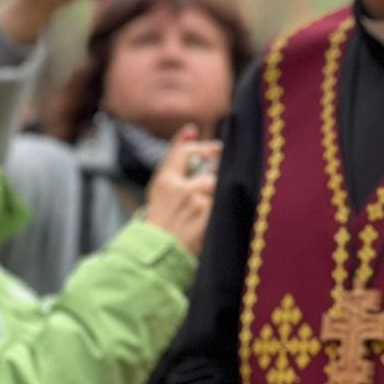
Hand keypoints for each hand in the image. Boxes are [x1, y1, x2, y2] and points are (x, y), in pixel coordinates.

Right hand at [142, 127, 219, 255]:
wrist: (158, 254)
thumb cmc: (160, 225)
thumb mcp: (160, 193)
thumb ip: (176, 164)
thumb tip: (191, 129)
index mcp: (164, 182)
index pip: (184, 153)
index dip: (201, 147)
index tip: (215, 148)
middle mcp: (180, 187)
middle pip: (210, 171)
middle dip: (218, 179)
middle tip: (218, 187)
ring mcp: (196, 200)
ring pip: (218, 188)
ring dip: (219, 198)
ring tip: (210, 213)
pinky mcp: (209, 214)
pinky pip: (224, 203)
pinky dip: (225, 208)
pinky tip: (221, 216)